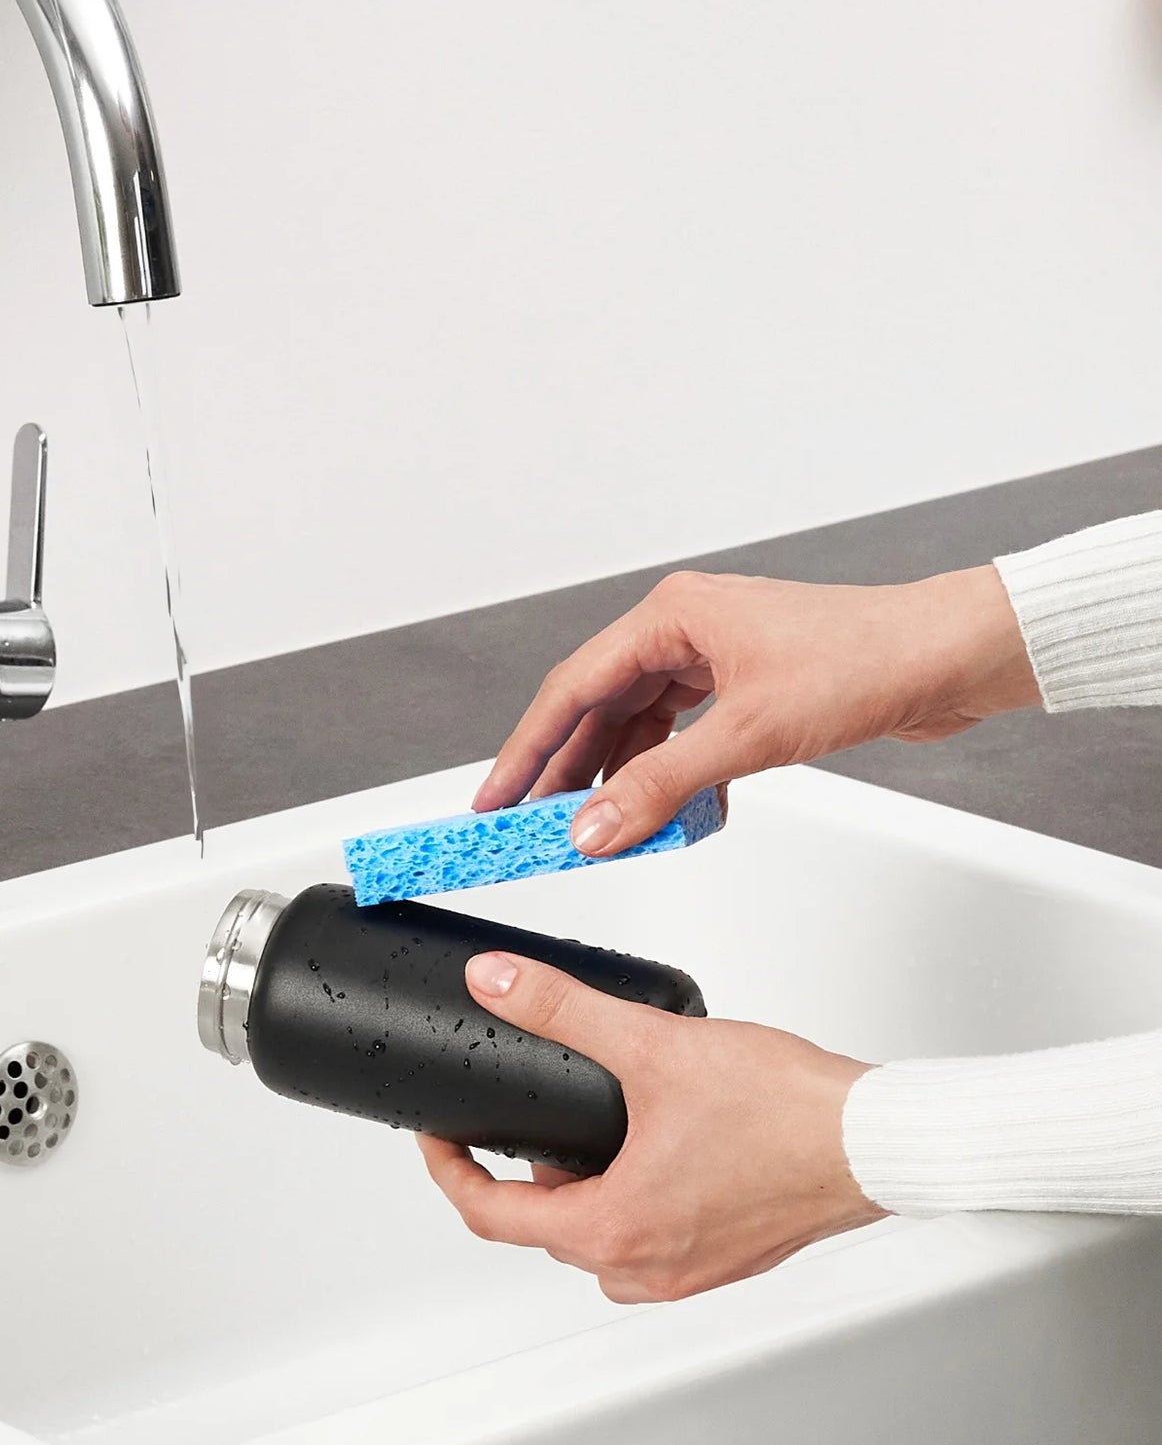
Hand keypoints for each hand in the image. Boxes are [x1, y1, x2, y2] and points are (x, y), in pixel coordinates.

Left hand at [418, 952, 883, 1300]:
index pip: (493, 1218)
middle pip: (543, 1230)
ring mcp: (689, 1268)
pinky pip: (646, 1237)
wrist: (873, 1139)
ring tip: (574, 1123)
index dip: (450, 1171)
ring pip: (597, 1238)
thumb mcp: (651, 1045)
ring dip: (573, 1188)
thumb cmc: (784, 1110)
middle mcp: (648, 1266)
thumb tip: (497, 984)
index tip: (437, 1137)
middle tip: (505, 1117)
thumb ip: (563, 1009)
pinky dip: (624, 1196)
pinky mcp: (723, 1255)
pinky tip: (639, 1144)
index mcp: (617, 1229)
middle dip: (515, 1172)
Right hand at [474, 565, 1038, 855]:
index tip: (496, 796)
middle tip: (527, 822)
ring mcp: (716, 655)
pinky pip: (682, 734)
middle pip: (599, 705)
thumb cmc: (866, 660)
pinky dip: (669, 775)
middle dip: (565, 769)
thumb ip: (663, 787)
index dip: (527, 748)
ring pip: (640, 723)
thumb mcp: (748, 735)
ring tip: (593, 829)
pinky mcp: (746, 686)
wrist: (949, 657)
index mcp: (671, 615)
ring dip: (619, 778)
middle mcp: (685, 628)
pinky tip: (665, 813)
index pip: (573, 687)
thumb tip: (596, 828)